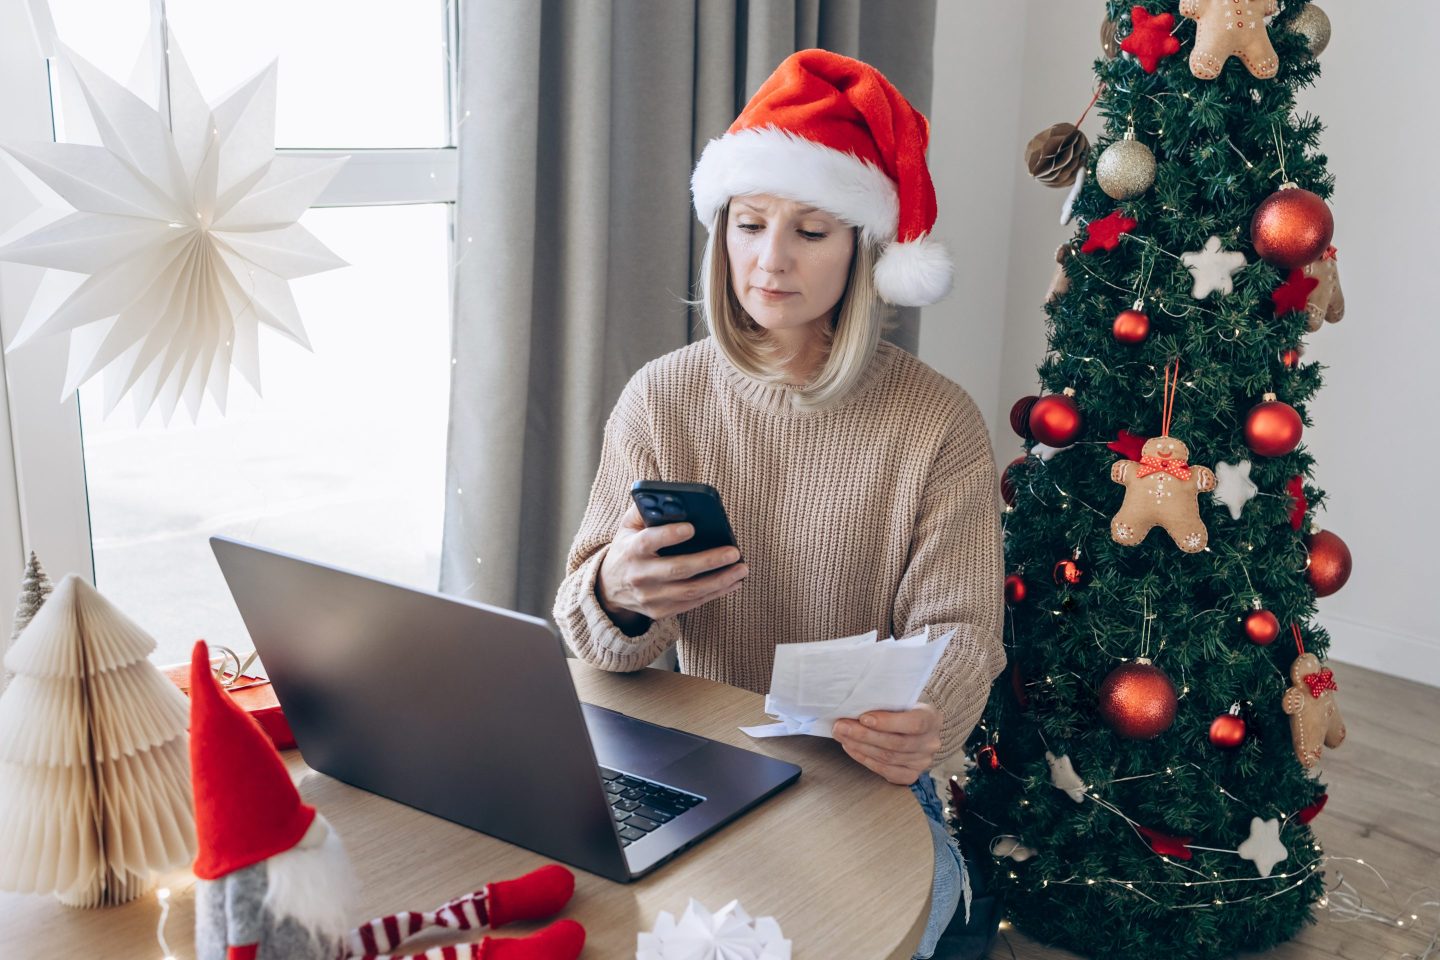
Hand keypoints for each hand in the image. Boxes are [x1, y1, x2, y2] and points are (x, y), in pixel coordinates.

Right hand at [597, 502, 747, 631]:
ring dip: (720, 581)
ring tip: (741, 569)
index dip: (669, 535)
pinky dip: (715, 593)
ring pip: (690, 591)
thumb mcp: (627, 528)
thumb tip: (669, 498)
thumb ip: (644, 510)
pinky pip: (692, 603)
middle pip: (677, 569)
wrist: (609, 588)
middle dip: (709, 561)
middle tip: (734, 552)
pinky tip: (733, 583)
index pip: (648, 542)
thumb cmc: (626, 550)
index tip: (692, 528)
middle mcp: (640, 576)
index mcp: (631, 550)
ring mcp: (650, 597)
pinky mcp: (660, 611)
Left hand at [832, 702, 942, 785]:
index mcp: (932, 719)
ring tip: (842, 735)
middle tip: (841, 726)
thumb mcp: (902, 700)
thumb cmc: (904, 710)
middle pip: (895, 743)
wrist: (917, 727)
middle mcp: (930, 743)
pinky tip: (852, 748)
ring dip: (860, 747)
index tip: (863, 718)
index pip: (914, 723)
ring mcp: (922, 762)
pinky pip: (886, 771)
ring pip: (887, 758)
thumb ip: (886, 703)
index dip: (887, 722)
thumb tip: (855, 705)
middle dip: (864, 735)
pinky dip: (865, 759)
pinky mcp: (911, 775)